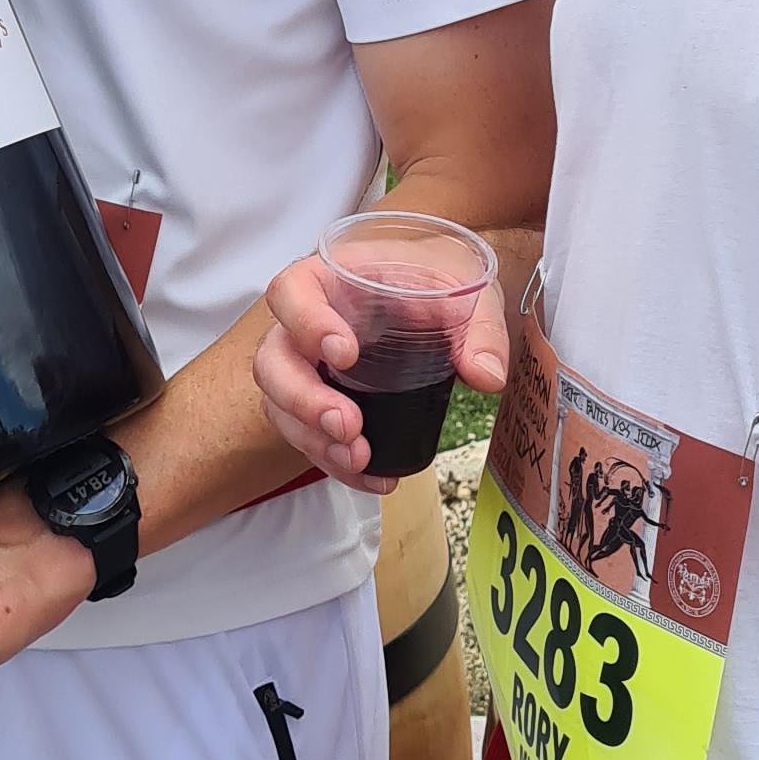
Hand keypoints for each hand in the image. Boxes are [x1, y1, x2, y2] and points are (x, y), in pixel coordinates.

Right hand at [252, 255, 507, 492]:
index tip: (345, 354)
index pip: (291, 291)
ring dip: (314, 440)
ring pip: (279, 406)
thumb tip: (486, 376)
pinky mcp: (317, 403)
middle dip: (303, 401)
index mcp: (329, 280)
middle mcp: (304, 325)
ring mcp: (305, 368)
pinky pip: (308, 437)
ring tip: (358, 460)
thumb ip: (480, 328)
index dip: (306, 323)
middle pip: (272, 361)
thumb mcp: (466, 292)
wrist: (435, 301)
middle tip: (348, 426)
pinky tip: (372, 478)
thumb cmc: (437, 284)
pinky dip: (334, 463)